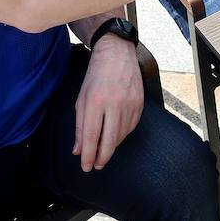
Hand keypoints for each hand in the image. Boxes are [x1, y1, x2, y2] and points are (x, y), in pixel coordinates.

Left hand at [73, 35, 142, 171]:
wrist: (117, 53)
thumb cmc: (95, 76)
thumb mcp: (82, 99)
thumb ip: (80, 126)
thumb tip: (78, 151)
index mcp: (96, 100)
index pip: (92, 136)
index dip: (88, 155)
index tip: (85, 167)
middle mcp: (115, 103)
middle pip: (110, 140)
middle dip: (102, 157)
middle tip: (96, 166)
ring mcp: (130, 103)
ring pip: (121, 135)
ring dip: (111, 146)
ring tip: (103, 151)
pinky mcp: (140, 103)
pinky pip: (130, 127)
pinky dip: (122, 135)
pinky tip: (115, 135)